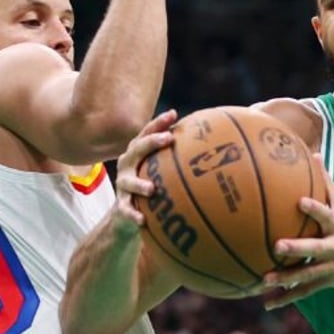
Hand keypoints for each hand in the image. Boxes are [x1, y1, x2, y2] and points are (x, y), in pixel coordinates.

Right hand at [110, 109, 176, 237]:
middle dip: (152, 143)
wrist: (127, 211)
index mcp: (137, 151)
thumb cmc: (151, 181)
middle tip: (168, 139)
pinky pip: (125, 209)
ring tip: (152, 189)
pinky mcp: (121, 203)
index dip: (158, 123)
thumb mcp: (161, 167)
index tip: (173, 114)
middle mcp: (128, 163)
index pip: (147, 132)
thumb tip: (212, 142)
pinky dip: (133, 214)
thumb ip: (177, 155)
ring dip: (139, 184)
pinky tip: (143, 220)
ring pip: (129, 181)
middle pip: (137, 149)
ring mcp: (123, 183)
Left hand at [262, 155, 333, 309]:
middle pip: (316, 248)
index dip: (315, 209)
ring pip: (308, 274)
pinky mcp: (329, 282)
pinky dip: (287, 297)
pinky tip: (268, 302)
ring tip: (265, 279)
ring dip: (287, 278)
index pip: (327, 215)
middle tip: (277, 246)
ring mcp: (333, 267)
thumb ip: (327, 183)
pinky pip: (306, 291)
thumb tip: (313, 154)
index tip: (300, 201)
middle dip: (298, 248)